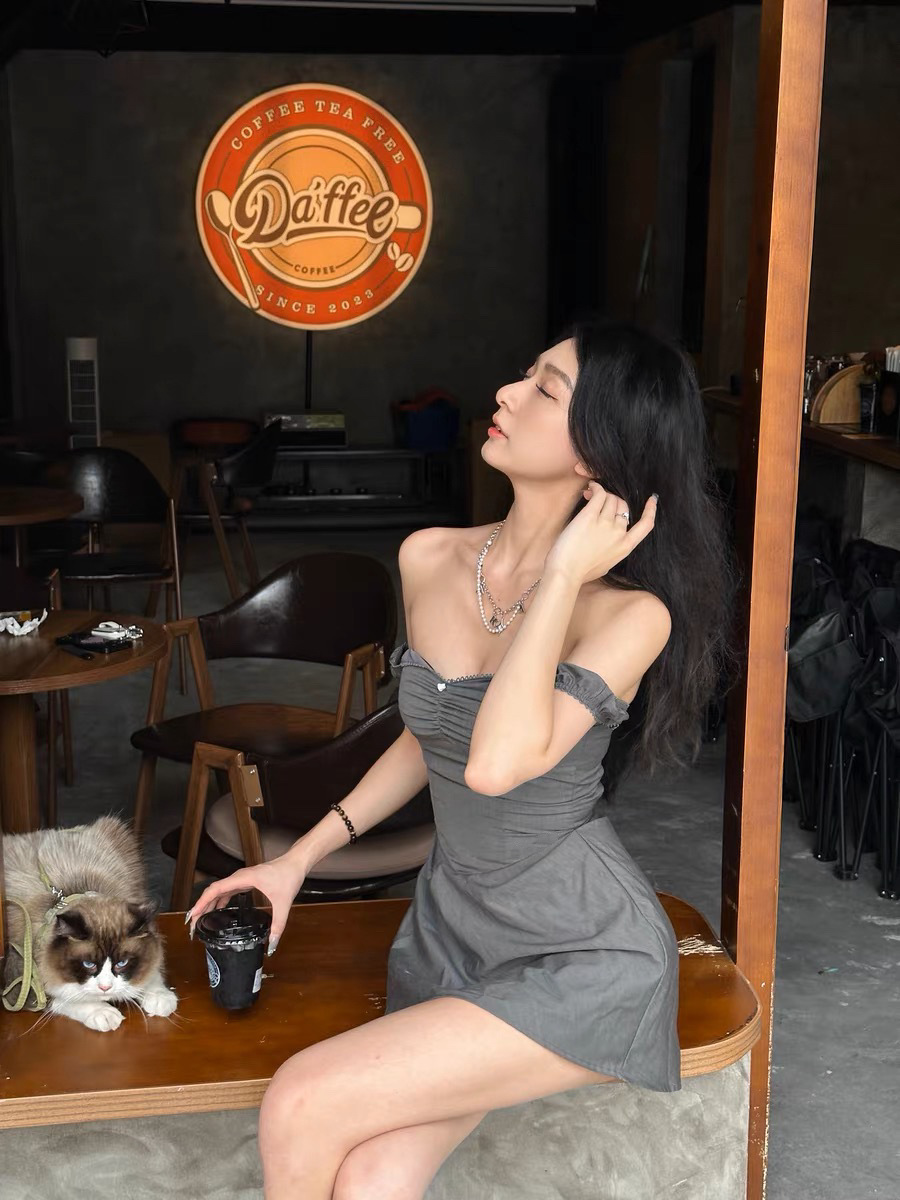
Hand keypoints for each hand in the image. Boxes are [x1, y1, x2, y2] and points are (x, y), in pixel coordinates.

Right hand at [185, 853, 308, 955]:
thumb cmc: (289, 875)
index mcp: (243, 878)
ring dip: (208, 905)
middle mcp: (239, 877)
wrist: (296, 862)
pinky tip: (218, 912)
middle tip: (193, 927)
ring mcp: (242, 879)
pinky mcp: (246, 881)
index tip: (193, 917)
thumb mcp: (283, 903)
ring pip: (219, 891)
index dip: (201, 903)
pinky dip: (219, 901)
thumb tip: (272, 944)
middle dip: (201, 908)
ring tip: (201, 921)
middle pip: (213, 892)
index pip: (215, 890)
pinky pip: (227, 891)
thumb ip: (278, 925)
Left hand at [544, 481, 657, 585]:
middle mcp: (619, 532)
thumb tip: (609, 540)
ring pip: (610, 498)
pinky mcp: (589, 516)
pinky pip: (599, 494)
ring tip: (590, 494)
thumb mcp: (607, 564)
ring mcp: (605, 523)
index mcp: (625, 546)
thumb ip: (613, 550)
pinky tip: (591, 487)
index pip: (646, 525)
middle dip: (613, 501)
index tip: (652, 500)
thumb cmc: (582, 572)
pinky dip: (596, 487)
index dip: (650, 510)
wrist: (566, 572)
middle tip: (600, 500)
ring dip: (602, 494)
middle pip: (623, 506)